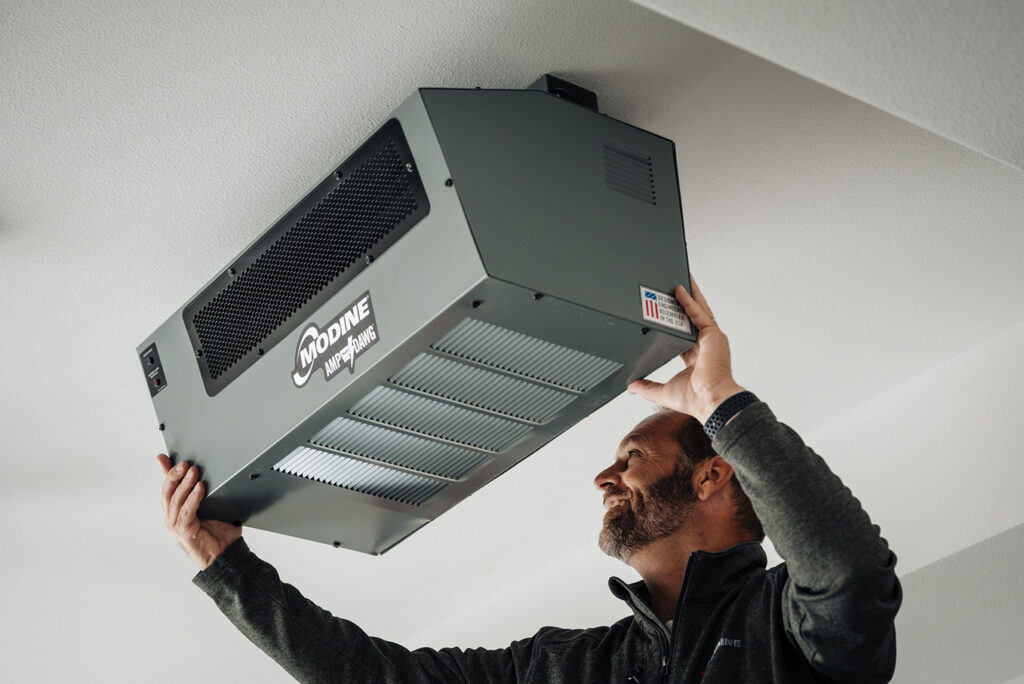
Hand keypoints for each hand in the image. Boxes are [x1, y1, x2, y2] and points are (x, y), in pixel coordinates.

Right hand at [158, 453, 241, 569]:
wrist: (225, 556)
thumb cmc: (219, 534)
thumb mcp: (213, 507)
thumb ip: (206, 494)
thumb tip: (210, 475)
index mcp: (176, 511)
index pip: (169, 487)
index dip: (165, 472)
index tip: (163, 457)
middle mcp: (172, 517)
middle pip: (167, 491)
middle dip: (174, 474)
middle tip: (184, 462)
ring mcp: (175, 525)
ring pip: (175, 500)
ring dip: (184, 483)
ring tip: (193, 471)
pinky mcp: (184, 531)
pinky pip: (186, 511)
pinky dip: (193, 498)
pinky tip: (200, 488)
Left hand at [627, 275, 744, 422]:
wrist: (710, 400)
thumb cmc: (697, 399)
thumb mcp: (663, 391)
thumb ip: (647, 387)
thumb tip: (632, 386)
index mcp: (697, 356)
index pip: (686, 333)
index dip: (678, 321)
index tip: (668, 311)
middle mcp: (706, 345)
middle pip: (694, 316)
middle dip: (686, 301)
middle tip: (676, 286)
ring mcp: (711, 339)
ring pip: (699, 310)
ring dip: (690, 294)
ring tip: (681, 278)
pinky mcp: (714, 335)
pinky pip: (699, 313)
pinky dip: (689, 301)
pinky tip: (679, 290)